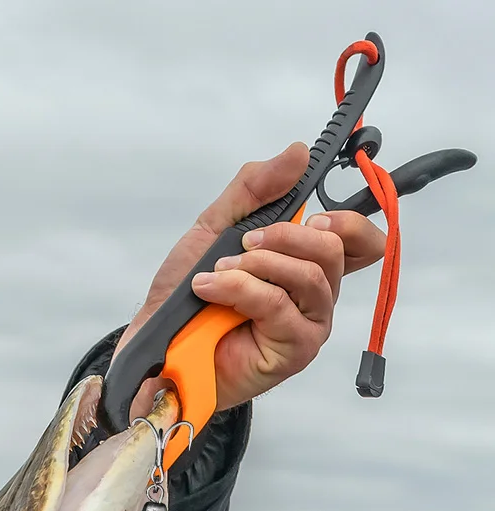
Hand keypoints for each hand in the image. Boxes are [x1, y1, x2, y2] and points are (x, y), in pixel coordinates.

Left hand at [118, 142, 387, 417]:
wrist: (155, 349)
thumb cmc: (187, 298)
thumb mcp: (215, 229)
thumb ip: (253, 190)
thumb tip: (298, 153)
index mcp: (307, 266)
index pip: (362, 242)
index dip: (347, 222)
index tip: (309, 216)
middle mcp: (316, 296)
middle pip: (333, 249)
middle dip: (284, 236)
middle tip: (244, 242)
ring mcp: (308, 325)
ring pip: (309, 275)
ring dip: (257, 264)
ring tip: (217, 269)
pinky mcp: (292, 351)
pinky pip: (278, 305)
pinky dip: (240, 288)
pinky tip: (210, 288)